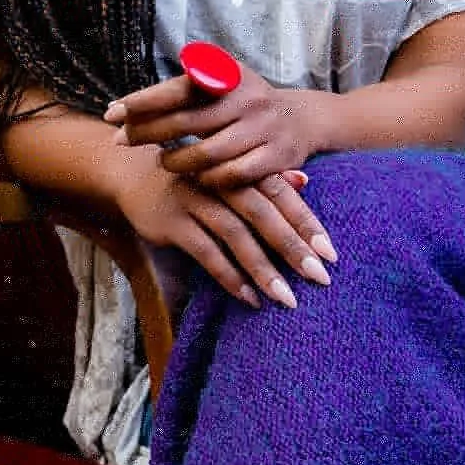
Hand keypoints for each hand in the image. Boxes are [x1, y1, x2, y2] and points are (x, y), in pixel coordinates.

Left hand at [104, 63, 314, 191]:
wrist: (302, 119)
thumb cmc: (246, 101)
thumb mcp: (224, 80)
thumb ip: (188, 84)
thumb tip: (137, 99)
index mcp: (229, 76)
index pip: (177, 88)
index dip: (143, 101)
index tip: (112, 112)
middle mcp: (246, 99)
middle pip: (186, 121)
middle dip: (148, 132)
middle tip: (120, 141)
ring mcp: (262, 129)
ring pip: (207, 153)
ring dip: (177, 161)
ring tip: (160, 162)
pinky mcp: (275, 158)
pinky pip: (233, 175)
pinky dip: (209, 179)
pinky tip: (195, 178)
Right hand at [112, 149, 335, 309]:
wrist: (132, 171)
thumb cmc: (192, 175)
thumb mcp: (226, 171)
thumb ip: (266, 179)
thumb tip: (306, 184)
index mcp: (237, 166)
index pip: (280, 193)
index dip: (306, 221)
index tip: (331, 252)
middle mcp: (219, 179)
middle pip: (263, 213)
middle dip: (293, 247)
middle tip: (321, 277)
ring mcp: (194, 199)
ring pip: (235, 234)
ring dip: (263, 268)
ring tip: (288, 298)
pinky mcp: (172, 221)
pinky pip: (205, 251)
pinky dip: (229, 275)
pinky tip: (249, 297)